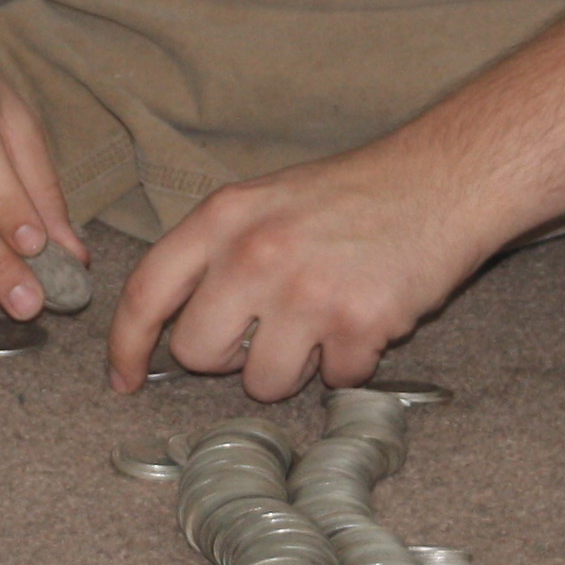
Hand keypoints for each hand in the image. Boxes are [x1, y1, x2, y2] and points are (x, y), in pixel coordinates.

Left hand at [107, 141, 497, 399]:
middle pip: (198, 353)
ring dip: (294, 367)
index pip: (148, 292)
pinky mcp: (356, 324)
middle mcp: (255, 253)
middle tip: (270, 329)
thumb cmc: (354, 195)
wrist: (441, 181)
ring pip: (262, 382)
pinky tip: (366, 320)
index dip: (126, 344)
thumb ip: (217, 253)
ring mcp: (305, 291)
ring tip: (324, 322)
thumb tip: (178, 324)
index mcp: (223, 217)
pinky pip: (333, 382)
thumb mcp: (266, 200)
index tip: (123, 378)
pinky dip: (350, 364)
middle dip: (228, 357)